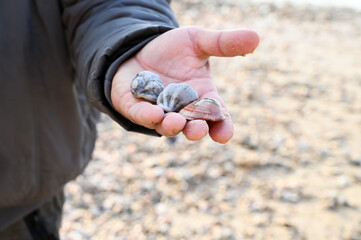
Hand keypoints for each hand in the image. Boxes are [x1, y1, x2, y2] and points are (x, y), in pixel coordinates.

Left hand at [111, 27, 258, 142]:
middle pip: (192, 127)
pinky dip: (147, 118)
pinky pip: (142, 116)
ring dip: (172, 127)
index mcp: (201, 98)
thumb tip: (255, 37)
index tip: (224, 134)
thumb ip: (223, 43)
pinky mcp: (136, 108)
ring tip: (176, 122)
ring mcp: (160, 112)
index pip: (216, 117)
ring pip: (167, 127)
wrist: (141, 47)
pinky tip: (154, 114)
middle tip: (199, 129)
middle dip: (196, 130)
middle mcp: (182, 110)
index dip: (222, 127)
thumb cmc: (174, 49)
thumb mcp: (199, 41)